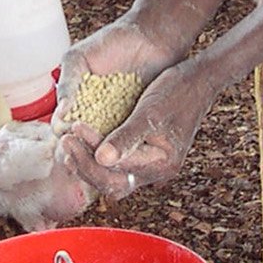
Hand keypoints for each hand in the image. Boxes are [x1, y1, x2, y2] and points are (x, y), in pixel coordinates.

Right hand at [53, 13, 186, 133]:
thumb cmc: (113, 42)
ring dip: (101, 148)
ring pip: (102, 144)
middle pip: (81, 140)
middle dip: (82, 145)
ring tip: (106, 145)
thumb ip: (67, 82)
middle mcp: (92, 114)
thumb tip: (61, 113)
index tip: (69, 134)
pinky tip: (123, 142)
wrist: (151, 38)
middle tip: (89, 145)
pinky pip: (124, 139)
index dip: (64, 132)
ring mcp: (114, 120)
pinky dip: (121, 143)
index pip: (62, 125)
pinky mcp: (134, 122)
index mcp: (74, 101)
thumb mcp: (79, 58)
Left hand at [60, 56, 222, 196]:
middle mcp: (155, 170)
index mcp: (160, 164)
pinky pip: (116, 161)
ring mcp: (148, 162)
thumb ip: (127, 137)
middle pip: (112, 182)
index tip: (73, 133)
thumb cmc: (178, 91)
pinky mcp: (142, 151)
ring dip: (88, 161)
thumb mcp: (150, 113)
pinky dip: (96, 153)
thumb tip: (102, 158)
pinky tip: (81, 140)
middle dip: (85, 164)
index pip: (117, 172)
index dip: (90, 155)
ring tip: (67, 142)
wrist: (198, 80)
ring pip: (111, 174)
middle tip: (65, 141)